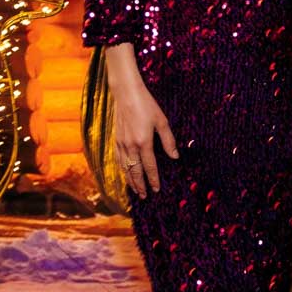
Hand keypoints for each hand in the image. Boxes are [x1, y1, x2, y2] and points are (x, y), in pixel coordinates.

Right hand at [110, 72, 178, 198]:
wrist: (126, 94)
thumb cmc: (147, 105)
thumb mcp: (162, 121)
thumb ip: (168, 141)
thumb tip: (175, 157)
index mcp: (144, 142)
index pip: (150, 167)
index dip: (153, 180)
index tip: (157, 190)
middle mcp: (130, 146)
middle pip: (136, 172)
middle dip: (140, 185)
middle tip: (145, 196)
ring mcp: (121, 143)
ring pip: (125, 168)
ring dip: (130, 180)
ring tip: (136, 190)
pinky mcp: (115, 139)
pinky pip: (118, 160)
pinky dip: (122, 170)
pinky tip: (125, 173)